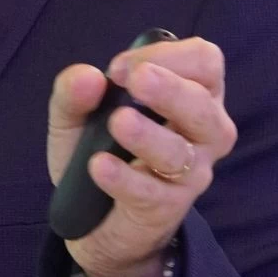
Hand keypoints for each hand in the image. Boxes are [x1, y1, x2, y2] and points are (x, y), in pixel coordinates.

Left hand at [46, 38, 236, 276]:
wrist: (95, 220)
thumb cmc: (103, 150)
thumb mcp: (77, 117)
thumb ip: (74, 93)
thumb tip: (87, 76)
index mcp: (193, 93)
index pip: (204, 62)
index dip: (169, 56)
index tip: (120, 67)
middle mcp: (204, 131)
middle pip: (203, 105)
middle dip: (170, 89)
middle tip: (135, 80)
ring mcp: (191, 173)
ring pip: (180, 152)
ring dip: (149, 135)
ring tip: (118, 122)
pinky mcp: (168, 208)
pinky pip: (152, 193)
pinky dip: (125, 178)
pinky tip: (99, 165)